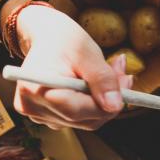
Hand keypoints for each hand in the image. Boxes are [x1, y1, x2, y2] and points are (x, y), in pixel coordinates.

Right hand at [13, 5, 130, 129]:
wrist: (47, 38)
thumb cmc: (63, 40)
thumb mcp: (86, 52)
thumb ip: (102, 79)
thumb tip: (115, 106)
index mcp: (35, 90)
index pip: (77, 111)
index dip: (106, 102)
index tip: (126, 82)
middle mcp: (33, 108)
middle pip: (85, 119)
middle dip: (111, 100)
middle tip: (124, 74)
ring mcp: (40, 116)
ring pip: (88, 121)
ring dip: (106, 101)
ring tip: (112, 73)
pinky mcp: (50, 117)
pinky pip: (82, 118)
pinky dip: (96, 104)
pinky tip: (99, 85)